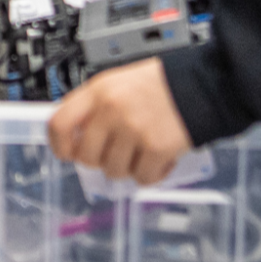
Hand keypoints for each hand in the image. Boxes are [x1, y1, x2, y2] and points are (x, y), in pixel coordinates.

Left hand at [47, 58, 192, 184]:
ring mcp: (134, 130)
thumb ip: (95, 106)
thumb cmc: (160, 84)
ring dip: (128, 167)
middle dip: (100, 160)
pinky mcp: (156, 148)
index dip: (59, 145)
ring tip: (142, 149)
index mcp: (99, 90)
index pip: (59, 124)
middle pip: (86, 157)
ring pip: (114, 171)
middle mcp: (112, 110)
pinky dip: (152, 174)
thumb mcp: (118, 83)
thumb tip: (75, 136)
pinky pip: (142, 178)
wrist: (201, 85)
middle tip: (116, 151)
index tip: (67, 152)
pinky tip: (159, 158)